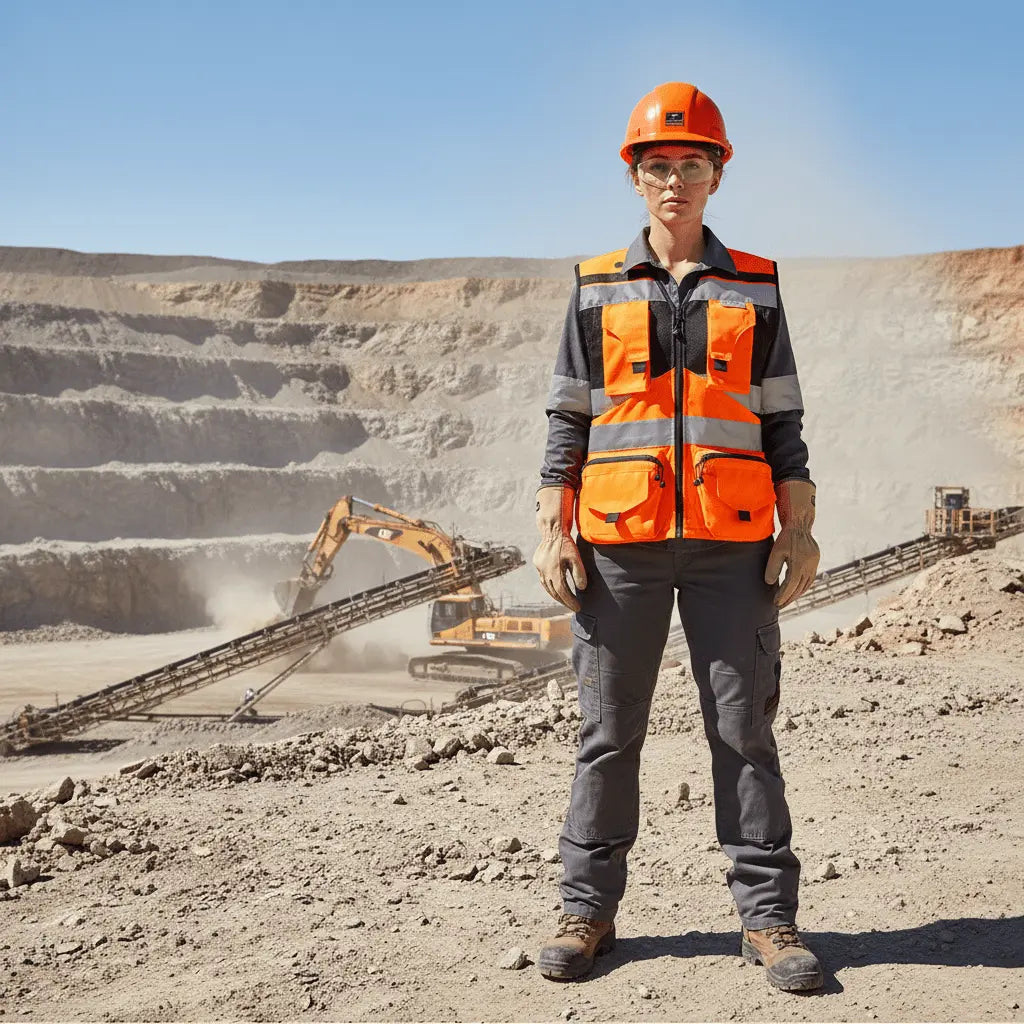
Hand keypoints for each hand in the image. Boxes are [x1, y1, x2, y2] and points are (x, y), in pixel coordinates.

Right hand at [533, 486, 587, 611]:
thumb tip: (581, 588)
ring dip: (556, 595)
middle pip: (554, 592)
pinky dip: (550, 587)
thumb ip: (579, 573)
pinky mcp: (538, 564)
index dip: (570, 601)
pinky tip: (555, 589)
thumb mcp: (576, 558)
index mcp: (554, 571)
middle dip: (564, 601)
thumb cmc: (566, 544)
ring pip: (547, 587)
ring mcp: (539, 568)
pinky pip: (543, 580)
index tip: (578, 607)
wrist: (552, 530)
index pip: (562, 591)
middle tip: (573, 607)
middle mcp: (545, 572)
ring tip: (565, 600)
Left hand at [764, 479, 819, 607]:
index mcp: (800, 564)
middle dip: (789, 598)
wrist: (800, 524)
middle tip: (780, 605)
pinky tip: (796, 590)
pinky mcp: (815, 561)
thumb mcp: (775, 552)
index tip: (776, 603)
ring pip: (806, 585)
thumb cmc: (785, 537)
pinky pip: (810, 578)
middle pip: (799, 588)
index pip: (791, 585)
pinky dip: (803, 586)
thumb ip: (772, 568)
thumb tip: (770, 583)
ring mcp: (814, 564)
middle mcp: (809, 566)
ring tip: (787, 600)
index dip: (783, 596)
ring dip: (797, 594)